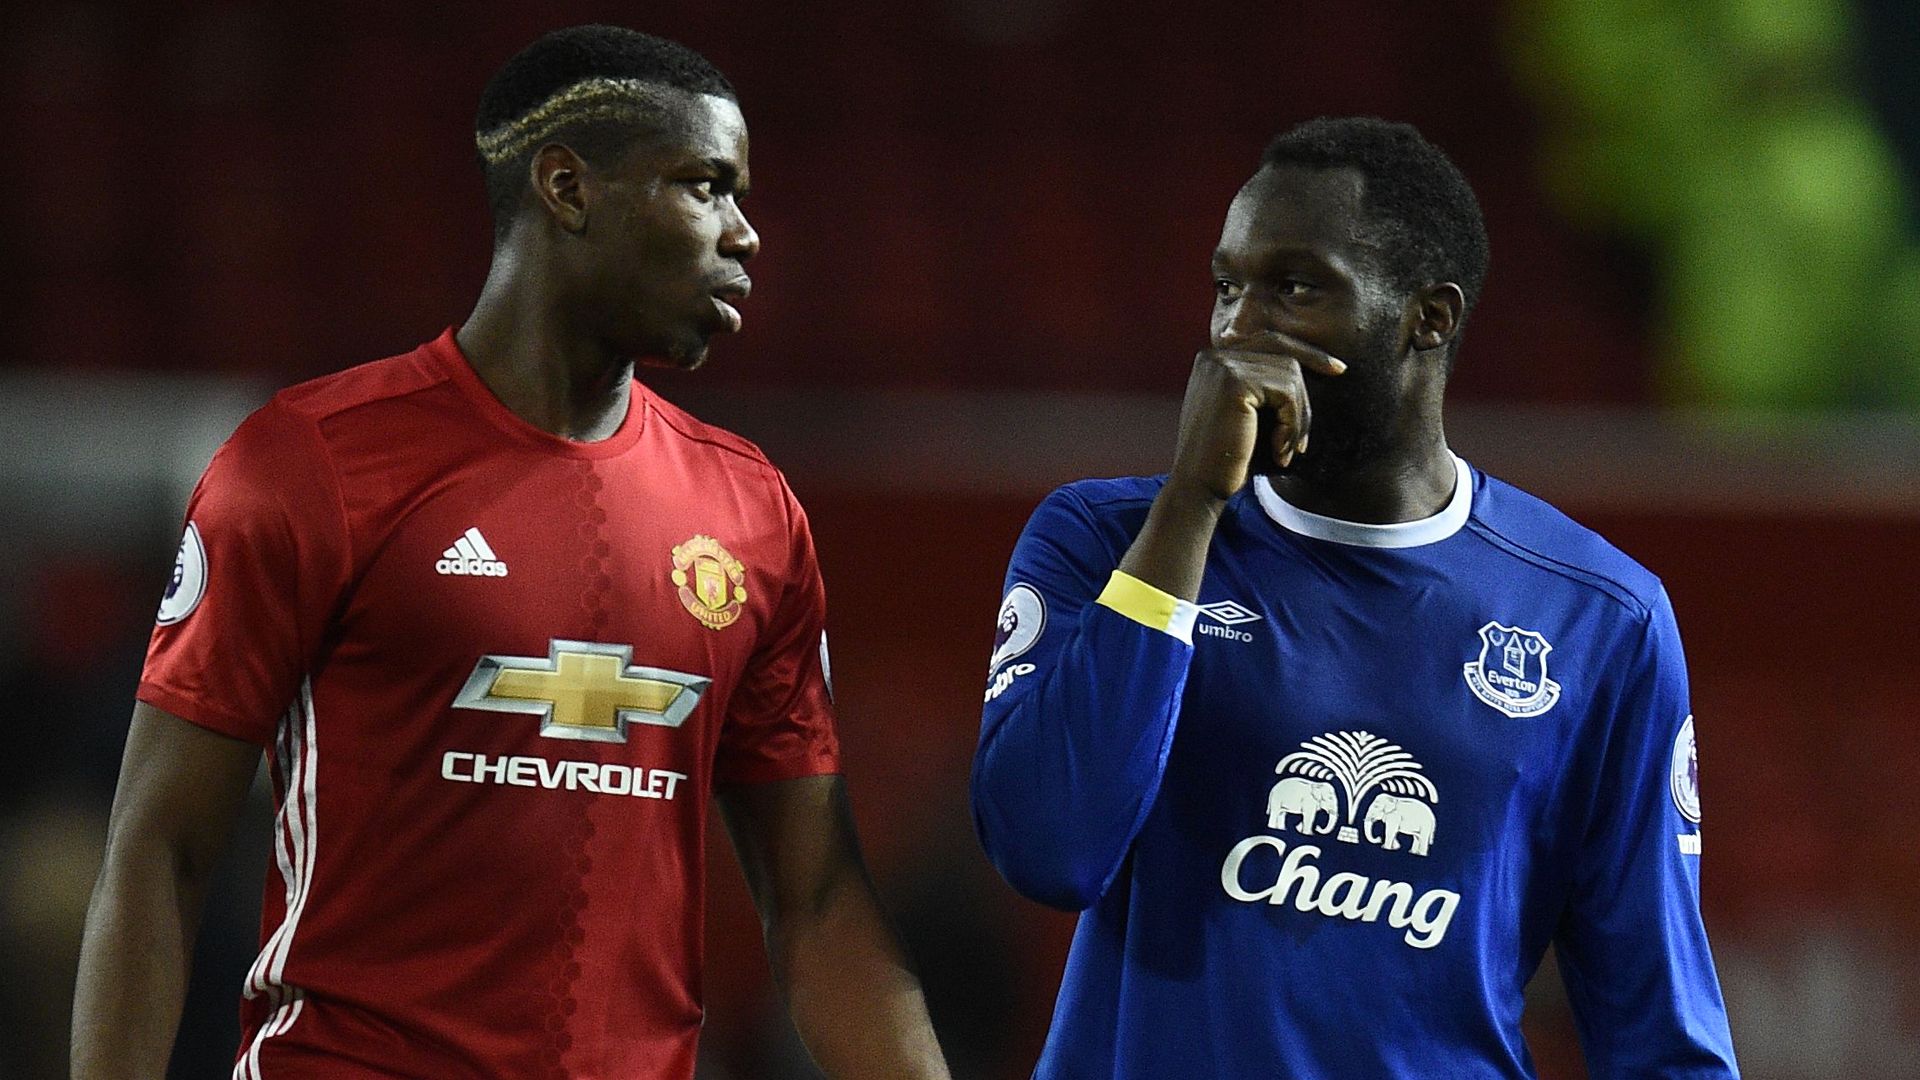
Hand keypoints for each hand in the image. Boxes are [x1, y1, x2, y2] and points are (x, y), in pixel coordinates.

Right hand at [1167, 332, 1346, 503]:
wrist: (1199, 489)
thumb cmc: (1228, 459)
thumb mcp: (1251, 415)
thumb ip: (1270, 387)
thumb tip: (1318, 363)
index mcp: (1214, 359)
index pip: (1270, 342)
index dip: (1308, 352)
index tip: (1339, 369)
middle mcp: (1214, 355)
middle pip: (1284, 354)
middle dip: (1304, 396)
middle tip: (1304, 441)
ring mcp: (1223, 365)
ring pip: (1290, 374)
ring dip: (1298, 418)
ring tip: (1288, 451)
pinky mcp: (1234, 382)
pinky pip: (1286, 393)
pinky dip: (1293, 425)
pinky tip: (1280, 451)